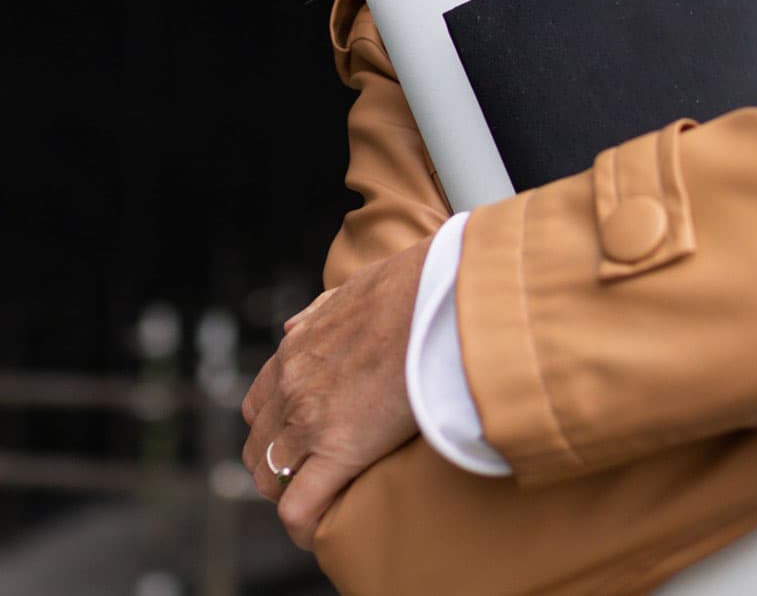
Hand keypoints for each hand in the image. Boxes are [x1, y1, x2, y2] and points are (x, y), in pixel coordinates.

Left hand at [241, 236, 431, 548]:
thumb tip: (292, 326)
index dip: (276, 428)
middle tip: (312, 474)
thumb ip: (319, 311)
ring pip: (271, 477)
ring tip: (323, 500)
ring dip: (291, 491)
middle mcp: (291, 385)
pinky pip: (300, 506)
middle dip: (279, 464)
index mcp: (295, 350)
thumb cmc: (411, 286)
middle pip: (259, 446)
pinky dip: (305, 524)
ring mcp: (309, 419)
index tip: (301, 439)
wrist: (438, 295)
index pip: (260, 404)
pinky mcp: (338, 448)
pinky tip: (322, 529)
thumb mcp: (352, 289)